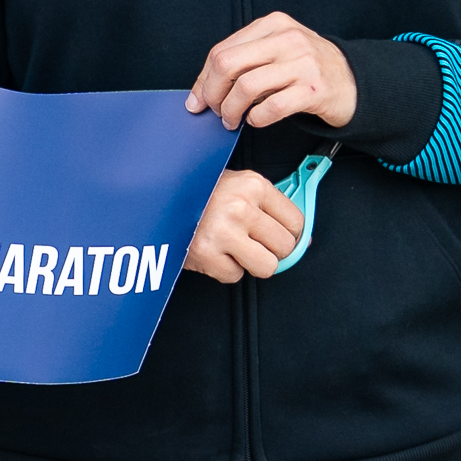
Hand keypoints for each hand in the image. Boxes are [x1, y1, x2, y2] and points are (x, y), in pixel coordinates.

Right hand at [183, 169, 303, 281]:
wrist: (159, 200)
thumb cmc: (199, 192)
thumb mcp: (237, 185)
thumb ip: (267, 206)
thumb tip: (302, 237)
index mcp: (253, 185)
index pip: (296, 221)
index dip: (290, 233)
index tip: (280, 236)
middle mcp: (241, 207)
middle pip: (285, 247)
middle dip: (272, 249)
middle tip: (253, 242)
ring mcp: (224, 232)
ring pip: (267, 266)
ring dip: (252, 263)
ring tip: (235, 248)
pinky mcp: (207, 255)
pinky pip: (235, 276)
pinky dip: (225, 269)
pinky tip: (214, 251)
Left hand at [184, 11, 356, 130]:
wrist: (354, 82)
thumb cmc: (308, 68)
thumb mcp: (277, 51)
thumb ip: (244, 61)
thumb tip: (202, 89)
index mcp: (273, 25)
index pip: (222, 50)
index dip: (203, 79)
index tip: (198, 99)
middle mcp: (287, 39)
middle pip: (228, 65)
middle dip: (213, 94)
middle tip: (214, 111)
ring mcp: (303, 63)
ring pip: (246, 87)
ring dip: (231, 110)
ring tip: (232, 120)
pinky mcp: (314, 89)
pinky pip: (271, 107)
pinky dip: (256, 118)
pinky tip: (256, 120)